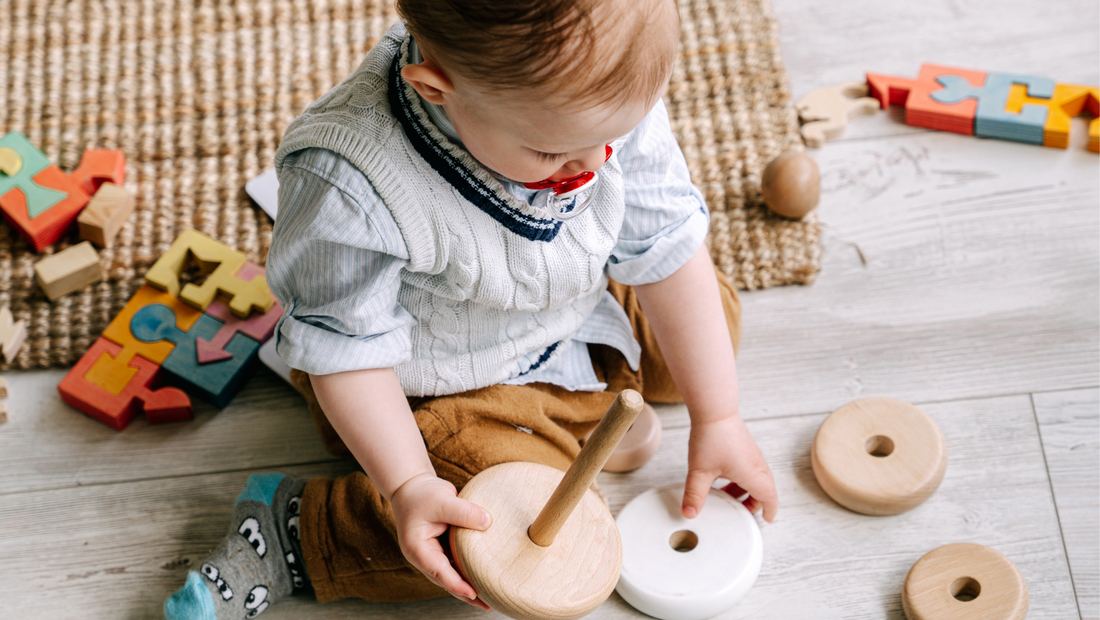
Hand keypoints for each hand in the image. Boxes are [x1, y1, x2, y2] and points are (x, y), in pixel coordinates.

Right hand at [390, 473, 493, 609]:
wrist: (411, 486)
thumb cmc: (421, 494)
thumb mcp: (442, 499)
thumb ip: (464, 511)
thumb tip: (488, 522)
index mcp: (418, 549)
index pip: (439, 572)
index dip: (457, 584)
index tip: (474, 594)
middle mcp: (424, 556)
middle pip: (447, 580)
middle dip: (466, 594)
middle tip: (487, 605)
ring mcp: (433, 553)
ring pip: (452, 574)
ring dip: (468, 585)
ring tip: (490, 596)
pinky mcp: (442, 548)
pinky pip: (456, 562)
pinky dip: (468, 570)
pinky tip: (483, 574)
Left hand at [683, 414, 777, 522]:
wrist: (715, 410)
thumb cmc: (712, 437)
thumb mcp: (700, 471)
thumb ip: (694, 495)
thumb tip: (690, 513)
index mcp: (753, 475)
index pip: (770, 498)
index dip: (770, 511)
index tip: (766, 520)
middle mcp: (757, 465)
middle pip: (764, 490)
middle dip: (754, 503)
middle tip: (739, 511)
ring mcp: (752, 454)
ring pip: (757, 479)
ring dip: (746, 490)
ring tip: (726, 496)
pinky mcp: (745, 447)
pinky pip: (750, 468)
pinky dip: (742, 478)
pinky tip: (722, 478)